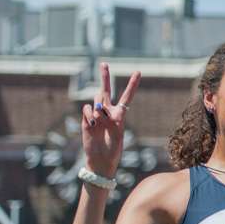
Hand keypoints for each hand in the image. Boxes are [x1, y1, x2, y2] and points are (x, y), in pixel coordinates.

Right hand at [79, 63, 140, 178]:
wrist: (100, 160)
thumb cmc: (113, 150)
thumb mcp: (117, 134)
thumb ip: (110, 119)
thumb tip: (98, 109)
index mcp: (120, 114)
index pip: (127, 96)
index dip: (132, 84)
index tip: (138, 72)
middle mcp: (108, 112)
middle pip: (106, 90)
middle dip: (104, 76)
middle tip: (104, 63)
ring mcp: (96, 115)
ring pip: (97, 100)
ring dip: (99, 108)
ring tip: (100, 121)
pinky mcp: (86, 120)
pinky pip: (87, 110)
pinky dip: (89, 115)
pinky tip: (92, 123)